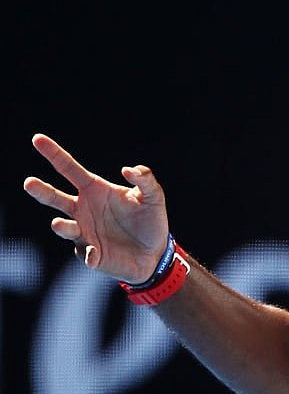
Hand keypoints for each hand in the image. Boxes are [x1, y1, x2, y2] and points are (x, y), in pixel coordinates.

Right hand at [23, 133, 170, 283]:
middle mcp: (83, 209)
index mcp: (95, 190)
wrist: (155, 253)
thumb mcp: (153, 197)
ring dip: (61, 226)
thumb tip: (126, 169)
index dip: (54, 154)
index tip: (37, 139)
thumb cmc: (150, 221)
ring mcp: (84, 232)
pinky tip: (95, 254)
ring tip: (59, 224)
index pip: (70, 169)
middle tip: (29, 183)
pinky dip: (88, 254)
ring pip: (64, 227)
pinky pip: (86, 253)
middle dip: (41, 190)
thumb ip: (145, 179)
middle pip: (55, 198)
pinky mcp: (91, 254)